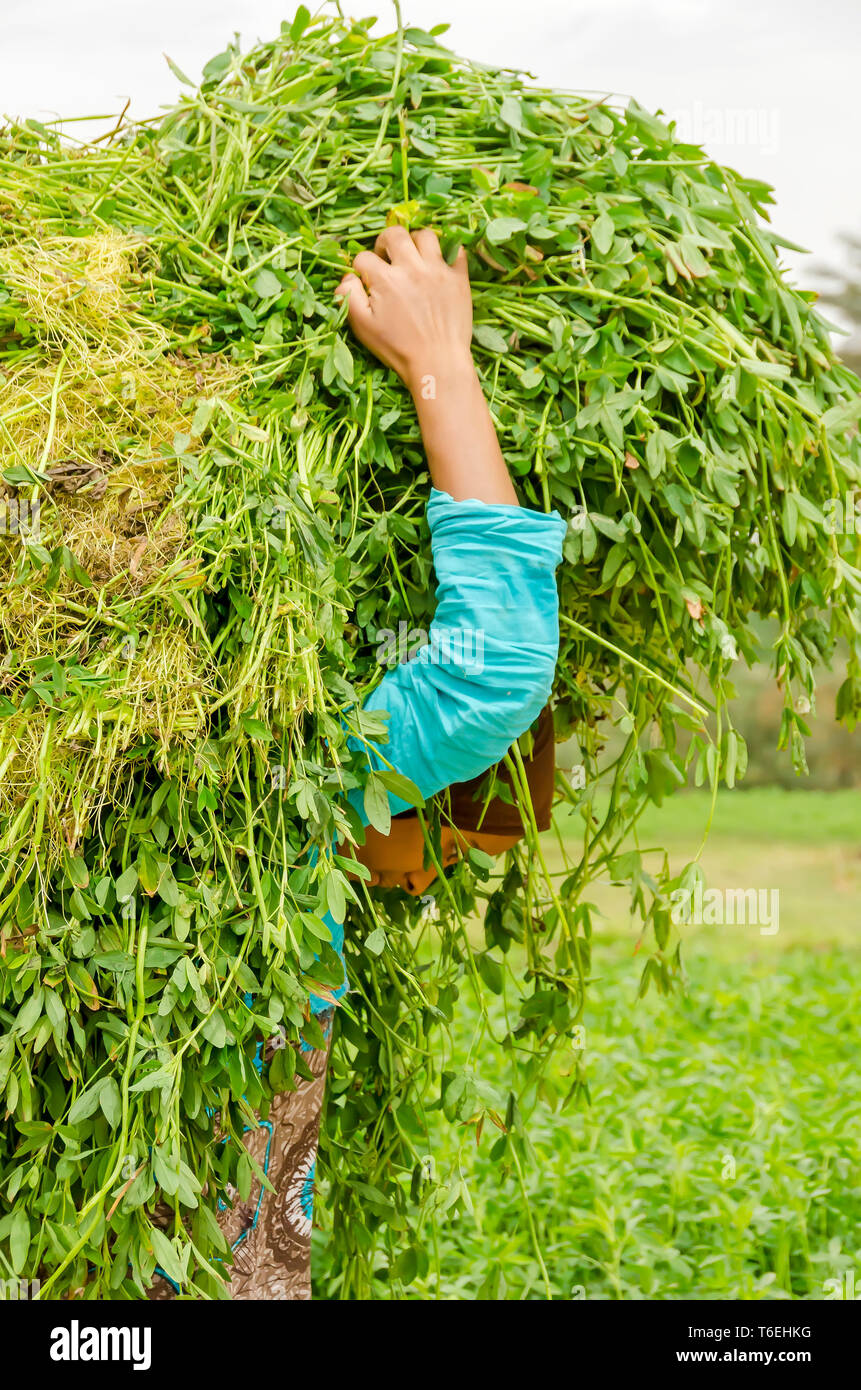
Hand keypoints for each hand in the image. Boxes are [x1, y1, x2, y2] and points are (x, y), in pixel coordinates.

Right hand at [335, 226, 473, 395]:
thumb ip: (349, 298)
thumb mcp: (363, 327)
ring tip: (414, 258)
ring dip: (416, 242)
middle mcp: (412, 268)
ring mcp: (438, 270)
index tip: (366, 281)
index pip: (364, 257)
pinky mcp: (459, 278)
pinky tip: (440, 265)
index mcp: (385, 279)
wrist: (438, 363)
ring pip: (425, 235)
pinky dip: (448, 253)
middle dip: (385, 242)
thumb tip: (346, 277)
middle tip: (387, 258)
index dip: (361, 268)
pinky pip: (457, 251)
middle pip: (395, 234)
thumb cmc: (397, 349)